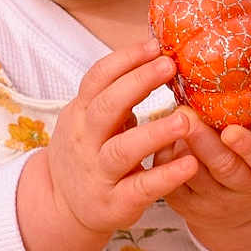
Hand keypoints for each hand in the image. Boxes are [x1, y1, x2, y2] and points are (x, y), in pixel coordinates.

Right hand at [17, 39, 198, 250]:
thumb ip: (115, 95)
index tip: (154, 44)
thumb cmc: (88, 153)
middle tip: (169, 66)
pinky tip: (190, 163)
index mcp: (80, 114)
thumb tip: (156, 55)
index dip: (124, 60)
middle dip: (136, 83)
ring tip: (184, 121)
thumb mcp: (89, 120)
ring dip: (153, 133)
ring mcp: (98, 173)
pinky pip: (141, 188)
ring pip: (121, 150)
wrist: (60, 207)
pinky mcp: (115, 203)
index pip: (96, 79)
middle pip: (105, 106)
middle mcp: (84, 141)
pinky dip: (166, 176)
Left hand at [158, 91, 250, 250]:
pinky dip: (164, 161)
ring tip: (170, 120)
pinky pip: (172, 185)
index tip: (231, 130)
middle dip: (203, 141)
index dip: (247, 147)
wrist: (245, 207)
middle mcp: (245, 191)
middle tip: (186, 113)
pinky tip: (162, 139)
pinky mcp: (188, 207)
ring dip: (180, 147)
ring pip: (193, 176)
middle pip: (224, 168)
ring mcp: (215, 202)